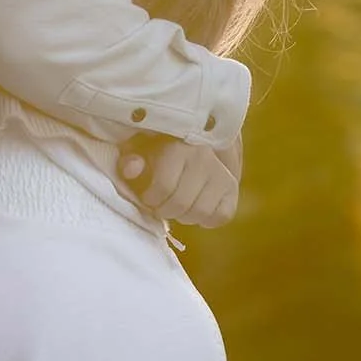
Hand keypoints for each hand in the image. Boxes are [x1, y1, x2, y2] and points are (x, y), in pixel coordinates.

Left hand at [116, 132, 241, 228]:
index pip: (163, 187)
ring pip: (202, 213)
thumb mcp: (138, 149)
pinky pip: (222, 216)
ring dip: (184, 216)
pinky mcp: (231, 188)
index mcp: (179, 147)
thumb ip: (131, 160)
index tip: (146, 196)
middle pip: (181, 204)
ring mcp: (222, 174)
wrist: (189, 141)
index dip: (150, 198)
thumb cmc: (156, 147)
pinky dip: (207, 219)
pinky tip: (195, 209)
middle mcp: (204, 159)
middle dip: (164, 210)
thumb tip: (130, 170)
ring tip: (176, 206)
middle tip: (159, 205)